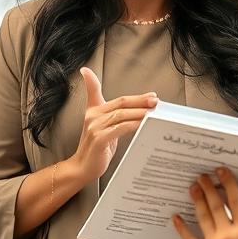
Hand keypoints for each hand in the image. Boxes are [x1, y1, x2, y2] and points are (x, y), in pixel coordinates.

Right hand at [68, 68, 156, 183]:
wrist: (82, 167)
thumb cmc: (97, 149)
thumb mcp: (105, 129)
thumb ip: (117, 118)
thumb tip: (139, 111)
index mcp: (94, 111)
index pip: (93, 90)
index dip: (91, 79)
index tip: (87, 70)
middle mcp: (93, 116)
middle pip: (120, 102)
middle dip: (140, 100)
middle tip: (154, 100)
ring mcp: (95, 127)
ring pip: (122, 114)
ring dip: (140, 112)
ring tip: (153, 111)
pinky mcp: (99, 139)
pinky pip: (120, 128)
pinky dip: (133, 124)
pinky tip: (142, 123)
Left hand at [172, 167, 237, 238]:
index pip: (237, 201)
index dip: (229, 183)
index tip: (222, 172)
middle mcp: (227, 234)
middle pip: (216, 204)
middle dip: (209, 187)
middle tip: (202, 175)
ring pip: (203, 217)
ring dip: (197, 200)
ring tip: (192, 187)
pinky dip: (181, 227)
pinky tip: (175, 217)